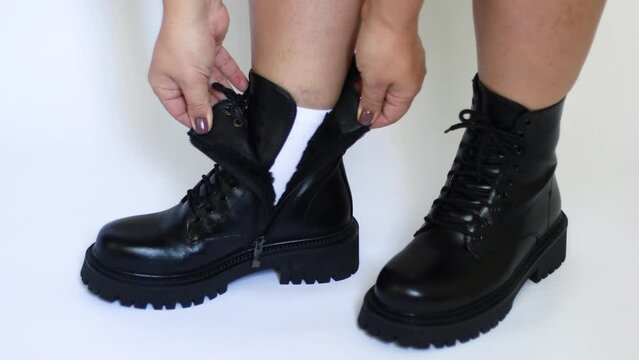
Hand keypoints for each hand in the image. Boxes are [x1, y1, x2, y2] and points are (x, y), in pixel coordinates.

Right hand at [148, 0, 247, 133]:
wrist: (196, 9)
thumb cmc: (183, 38)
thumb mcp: (192, 80)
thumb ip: (199, 104)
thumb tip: (202, 125)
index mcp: (163, 82)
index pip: (179, 109)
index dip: (194, 119)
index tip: (210, 129)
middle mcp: (176, 73)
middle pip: (196, 98)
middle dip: (212, 107)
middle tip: (227, 118)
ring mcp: (193, 62)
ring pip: (210, 84)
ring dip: (223, 93)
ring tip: (236, 105)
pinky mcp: (208, 51)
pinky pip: (222, 68)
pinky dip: (232, 76)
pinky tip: (241, 87)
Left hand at [355, 3, 425, 127]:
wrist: (387, 14)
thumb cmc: (384, 45)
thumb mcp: (373, 81)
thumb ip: (370, 102)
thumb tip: (368, 117)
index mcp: (409, 90)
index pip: (393, 115)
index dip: (375, 120)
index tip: (358, 119)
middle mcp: (411, 78)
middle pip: (390, 100)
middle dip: (371, 103)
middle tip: (353, 102)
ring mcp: (405, 63)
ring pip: (386, 84)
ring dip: (370, 87)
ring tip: (354, 85)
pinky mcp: (397, 50)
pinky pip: (385, 69)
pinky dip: (373, 73)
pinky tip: (360, 70)